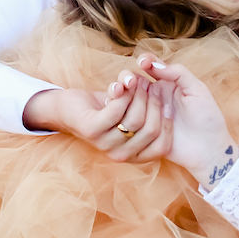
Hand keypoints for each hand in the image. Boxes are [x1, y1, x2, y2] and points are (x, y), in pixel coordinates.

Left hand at [24, 83, 170, 162]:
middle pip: (151, 130)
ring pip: (135, 119)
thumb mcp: (131, 113)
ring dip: (139, 95)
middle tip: (150, 85)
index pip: (163, 146)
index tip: (168, 100)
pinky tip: (122, 84)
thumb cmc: (105, 109)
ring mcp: (104, 144)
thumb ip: (150, 112)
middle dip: (155, 103)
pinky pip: (117, 110)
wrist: (68, 108)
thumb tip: (169, 102)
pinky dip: (123, 93)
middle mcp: (120, 155)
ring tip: (136, 82)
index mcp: (133, 156)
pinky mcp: (91, 129)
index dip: (169, 122)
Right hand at [129, 54, 237, 187]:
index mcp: (167, 83)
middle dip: (128, 77)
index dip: (145, 61)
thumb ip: (178, 73)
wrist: (209, 150)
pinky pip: (128, 120)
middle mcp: (154, 96)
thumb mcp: (197, 90)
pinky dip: (123, 112)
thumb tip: (155, 65)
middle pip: (134, 81)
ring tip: (125, 92)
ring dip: (125, 93)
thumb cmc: (207, 118)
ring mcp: (147, 113)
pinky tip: (124, 109)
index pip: (151, 66)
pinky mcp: (142, 131)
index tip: (143, 62)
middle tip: (129, 80)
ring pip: (128, 98)